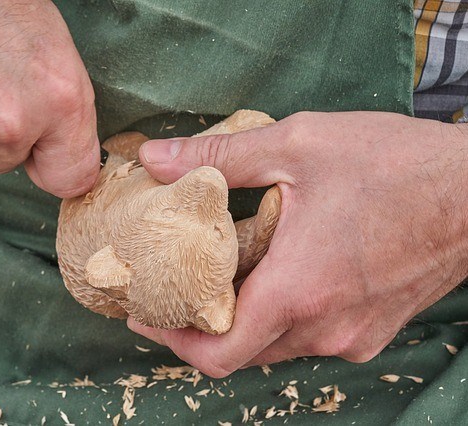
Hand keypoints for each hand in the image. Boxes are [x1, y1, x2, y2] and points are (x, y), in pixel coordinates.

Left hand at [128, 111, 467, 377]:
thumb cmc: (396, 165)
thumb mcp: (298, 146)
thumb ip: (219, 156)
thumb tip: (154, 160)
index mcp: (298, 290)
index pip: (218, 353)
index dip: (172, 340)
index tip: (144, 314)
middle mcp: (325, 328)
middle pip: (240, 352)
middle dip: (199, 327)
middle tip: (172, 291)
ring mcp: (352, 336)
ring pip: (274, 346)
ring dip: (240, 320)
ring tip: (217, 278)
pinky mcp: (372, 331)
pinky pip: (308, 337)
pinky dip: (279, 317)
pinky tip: (274, 275)